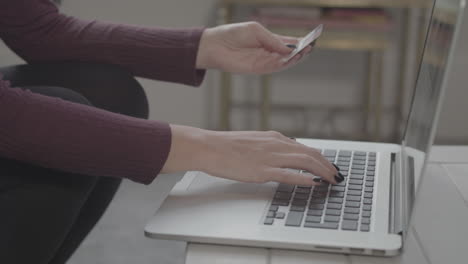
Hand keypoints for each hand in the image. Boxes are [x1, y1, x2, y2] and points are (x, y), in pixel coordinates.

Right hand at [162, 125, 339, 185]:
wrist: (210, 147)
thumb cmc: (227, 146)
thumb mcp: (254, 142)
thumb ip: (270, 147)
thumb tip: (284, 154)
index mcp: (274, 138)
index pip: (305, 148)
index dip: (321, 158)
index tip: (329, 166)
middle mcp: (276, 145)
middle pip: (311, 154)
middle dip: (327, 166)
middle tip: (337, 175)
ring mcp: (270, 157)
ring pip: (305, 162)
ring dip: (322, 171)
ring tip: (333, 180)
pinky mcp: (262, 170)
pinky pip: (289, 174)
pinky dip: (304, 178)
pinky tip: (314, 183)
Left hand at [196, 22, 311, 73]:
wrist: (215, 45)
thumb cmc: (233, 34)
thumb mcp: (255, 30)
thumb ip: (272, 39)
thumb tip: (287, 47)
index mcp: (269, 40)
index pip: (289, 42)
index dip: (300, 42)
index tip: (312, 40)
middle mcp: (268, 51)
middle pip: (289, 53)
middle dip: (300, 51)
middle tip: (309, 48)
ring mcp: (264, 61)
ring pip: (284, 62)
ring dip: (294, 58)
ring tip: (302, 53)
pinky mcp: (258, 69)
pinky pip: (274, 68)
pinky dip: (283, 64)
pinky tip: (289, 59)